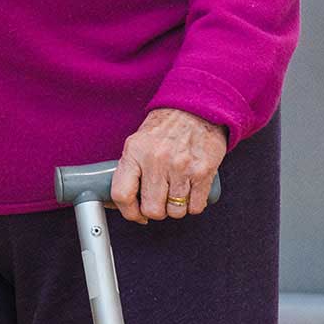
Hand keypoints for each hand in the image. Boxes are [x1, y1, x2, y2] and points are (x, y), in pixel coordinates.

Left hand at [110, 108, 225, 223]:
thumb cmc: (166, 127)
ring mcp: (181, 167)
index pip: (122, 193)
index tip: (135, 215)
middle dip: (155, 211)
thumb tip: (121, 203)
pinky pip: (195, 207)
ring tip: (175, 193)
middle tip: (159, 202)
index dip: (128, 212)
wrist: (196, 108)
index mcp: (134, 152)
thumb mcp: (139, 142)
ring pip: (175, 211)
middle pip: (152, 209)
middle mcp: (156, 160)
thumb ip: (130, 169)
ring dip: (175, 208)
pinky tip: (190, 192)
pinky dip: (192, 205)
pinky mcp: (203, 172)